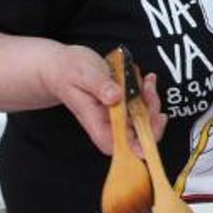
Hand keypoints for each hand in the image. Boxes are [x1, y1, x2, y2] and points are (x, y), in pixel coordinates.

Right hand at [41, 45, 166, 154]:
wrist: (60, 66)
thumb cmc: (67, 72)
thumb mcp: (83, 74)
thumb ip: (100, 86)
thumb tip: (115, 97)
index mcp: (96, 124)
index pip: (120, 146)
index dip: (140, 143)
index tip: (152, 121)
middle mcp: (109, 123)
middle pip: (139, 134)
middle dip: (151, 114)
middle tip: (149, 91)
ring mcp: (117, 115)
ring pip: (144, 118)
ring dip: (151, 101)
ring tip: (147, 82)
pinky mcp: (123, 104)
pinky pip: (142, 104)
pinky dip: (147, 92)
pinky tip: (145, 79)